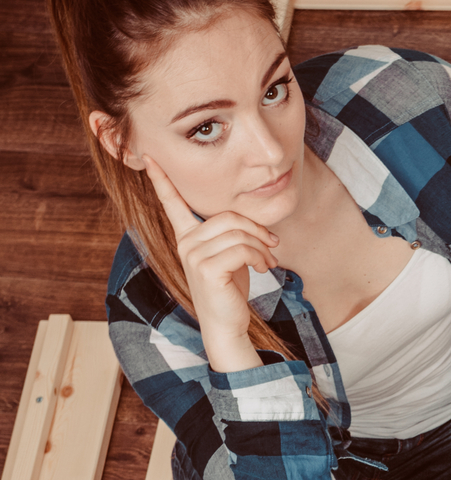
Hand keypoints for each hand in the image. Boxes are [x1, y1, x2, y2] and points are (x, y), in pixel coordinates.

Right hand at [144, 158, 271, 370]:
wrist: (227, 324)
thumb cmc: (229, 290)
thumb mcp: (230, 256)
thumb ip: (232, 235)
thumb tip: (256, 228)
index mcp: (186, 237)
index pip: (171, 203)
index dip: (160, 179)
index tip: (149, 156)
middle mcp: (185, 243)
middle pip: (228, 217)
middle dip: (256, 230)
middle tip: (272, 246)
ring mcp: (193, 255)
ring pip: (238, 233)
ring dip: (262, 246)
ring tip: (269, 261)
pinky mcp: (207, 268)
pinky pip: (242, 249)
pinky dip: (260, 257)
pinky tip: (264, 269)